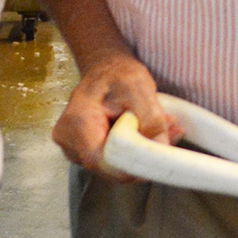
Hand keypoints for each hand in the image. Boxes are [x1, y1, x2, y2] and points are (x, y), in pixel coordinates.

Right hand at [51, 50, 174, 178]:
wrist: (106, 70)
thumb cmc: (118, 75)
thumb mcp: (140, 89)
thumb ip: (152, 121)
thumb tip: (160, 149)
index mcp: (77, 122)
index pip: (102, 161)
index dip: (131, 166)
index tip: (155, 158)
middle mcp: (67, 139)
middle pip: (108, 167)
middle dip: (140, 157)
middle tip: (169, 134)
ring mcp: (71, 148)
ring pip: (112, 166)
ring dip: (139, 152)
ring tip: (159, 127)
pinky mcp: (81, 152)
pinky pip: (111, 161)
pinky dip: (132, 150)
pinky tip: (145, 131)